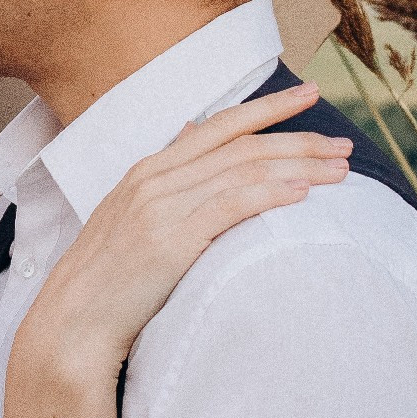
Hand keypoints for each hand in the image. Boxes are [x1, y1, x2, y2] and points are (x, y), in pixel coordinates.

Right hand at [16, 83, 352, 388]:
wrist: (72, 322)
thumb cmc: (108, 279)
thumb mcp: (131, 216)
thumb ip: (167, 178)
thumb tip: (193, 131)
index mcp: (148, 169)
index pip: (220, 124)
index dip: (269, 107)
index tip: (309, 95)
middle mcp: (155, 177)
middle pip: (242, 144)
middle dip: (299, 138)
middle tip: (344, 144)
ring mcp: (161, 206)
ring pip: (244, 170)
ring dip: (299, 167)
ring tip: (341, 171)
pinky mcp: (170, 239)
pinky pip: (231, 206)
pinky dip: (270, 195)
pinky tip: (303, 194)